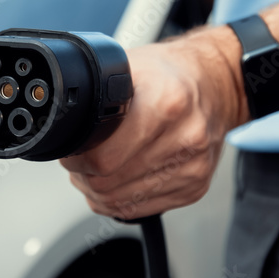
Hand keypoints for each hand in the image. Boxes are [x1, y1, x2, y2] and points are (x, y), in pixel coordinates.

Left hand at [60, 26, 247, 219]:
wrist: (215, 85)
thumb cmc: (170, 74)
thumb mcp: (129, 67)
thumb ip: (98, 96)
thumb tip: (63, 126)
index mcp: (168, 103)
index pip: (104, 156)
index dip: (78, 157)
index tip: (72, 150)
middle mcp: (186, 137)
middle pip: (109, 183)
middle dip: (84, 175)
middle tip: (81, 159)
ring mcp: (193, 167)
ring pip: (120, 202)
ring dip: (98, 190)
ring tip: (98, 168)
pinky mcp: (195, 188)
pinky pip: (139, 209)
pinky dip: (119, 199)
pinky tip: (118, 179)